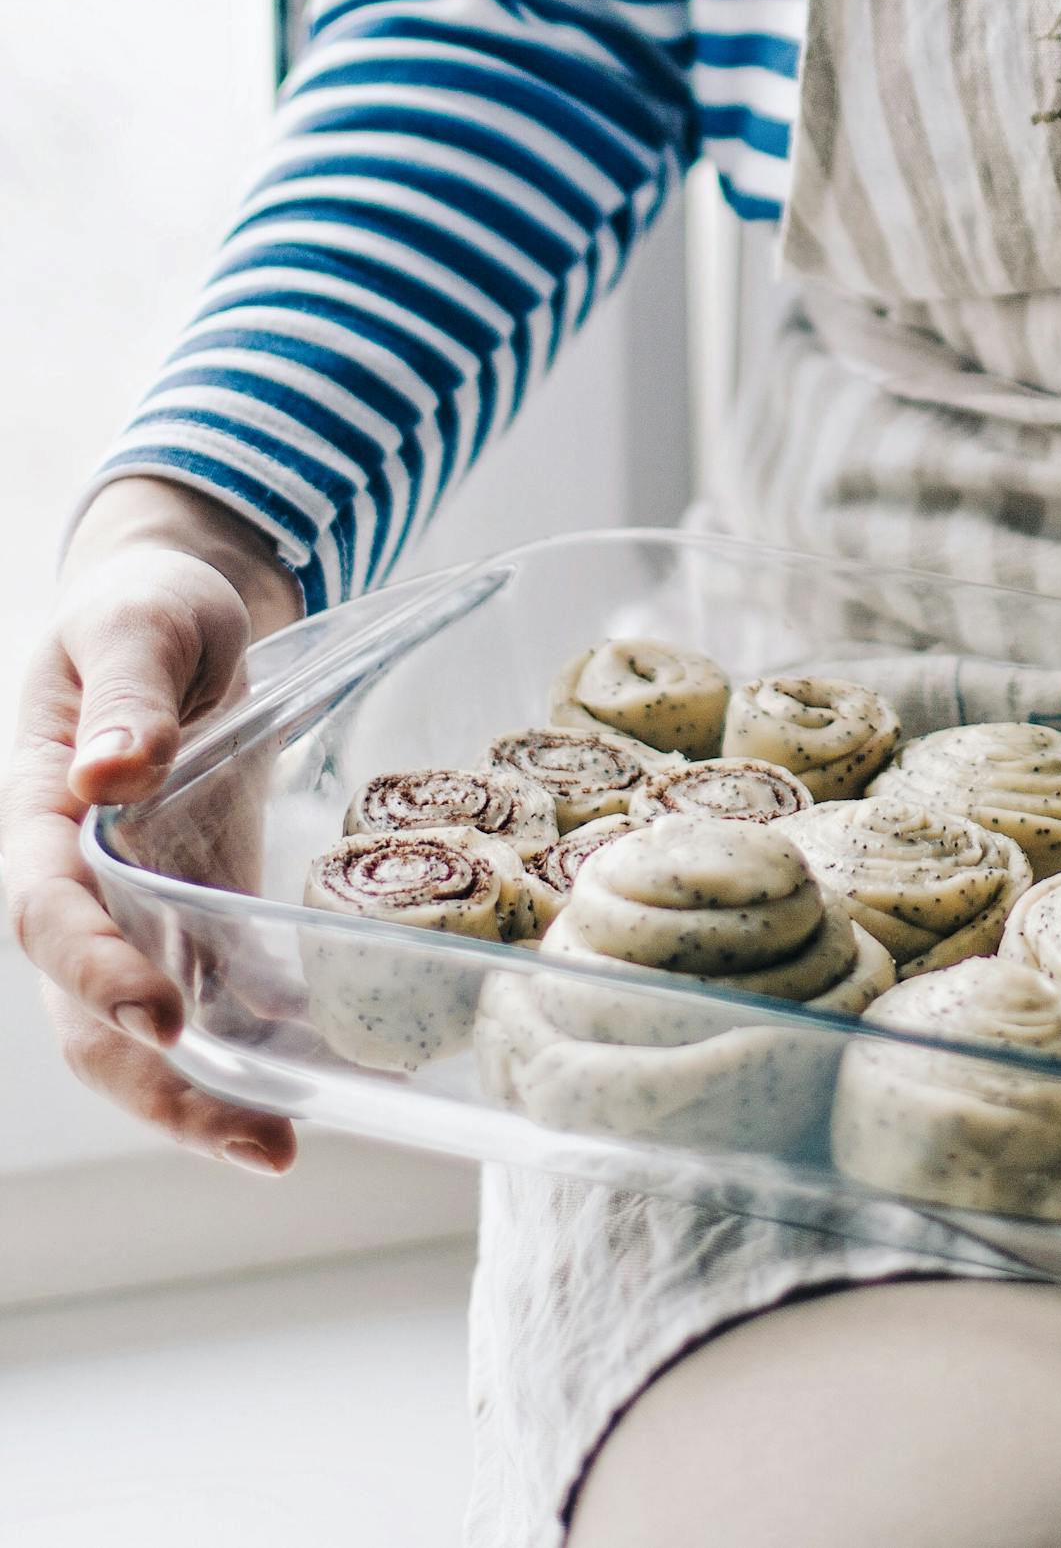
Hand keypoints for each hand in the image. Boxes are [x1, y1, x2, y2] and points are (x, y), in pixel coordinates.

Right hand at [0, 478, 304, 1172]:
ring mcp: (138, 908)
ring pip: (151, 1032)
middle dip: (163, 1090)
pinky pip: (215, 995)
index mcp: (36, 816)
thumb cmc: (145, 607)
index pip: (50, 916)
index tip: (160, 1013)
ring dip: (211, 1095)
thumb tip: (111, 771)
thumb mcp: (139, 625)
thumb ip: (125, 696)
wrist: (176, 612)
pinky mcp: (199, 909)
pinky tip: (333, 1075)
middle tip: (261, 1139)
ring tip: (292, 1145)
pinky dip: (260, 1041)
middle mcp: (79, 885)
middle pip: (92, 1016)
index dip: (97, 971)